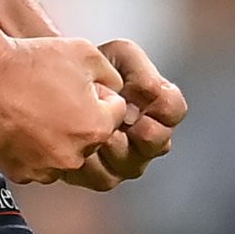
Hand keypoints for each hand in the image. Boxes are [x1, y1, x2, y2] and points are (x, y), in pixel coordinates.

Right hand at [0, 35, 129, 184]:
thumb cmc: (29, 62)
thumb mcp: (85, 53)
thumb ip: (111, 75)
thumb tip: (115, 89)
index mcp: (96, 128)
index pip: (114, 113)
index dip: (98, 94)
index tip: (76, 85)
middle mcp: (74, 155)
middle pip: (90, 136)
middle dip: (79, 118)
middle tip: (53, 95)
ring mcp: (45, 168)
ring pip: (63, 153)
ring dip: (56, 136)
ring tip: (34, 108)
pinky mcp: (20, 173)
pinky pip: (36, 164)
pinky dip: (31, 148)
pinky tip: (20, 124)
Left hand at [57, 38, 188, 189]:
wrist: (60, 86)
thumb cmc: (98, 71)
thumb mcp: (121, 55)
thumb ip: (140, 71)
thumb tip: (149, 95)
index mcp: (160, 109)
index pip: (174, 109)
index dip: (156, 102)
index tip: (130, 93)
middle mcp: (150, 141)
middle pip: (157, 143)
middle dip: (136, 127)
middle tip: (115, 115)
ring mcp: (128, 162)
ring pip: (130, 165)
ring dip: (111, 144)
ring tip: (94, 128)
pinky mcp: (101, 176)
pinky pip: (102, 177)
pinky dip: (88, 160)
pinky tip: (76, 143)